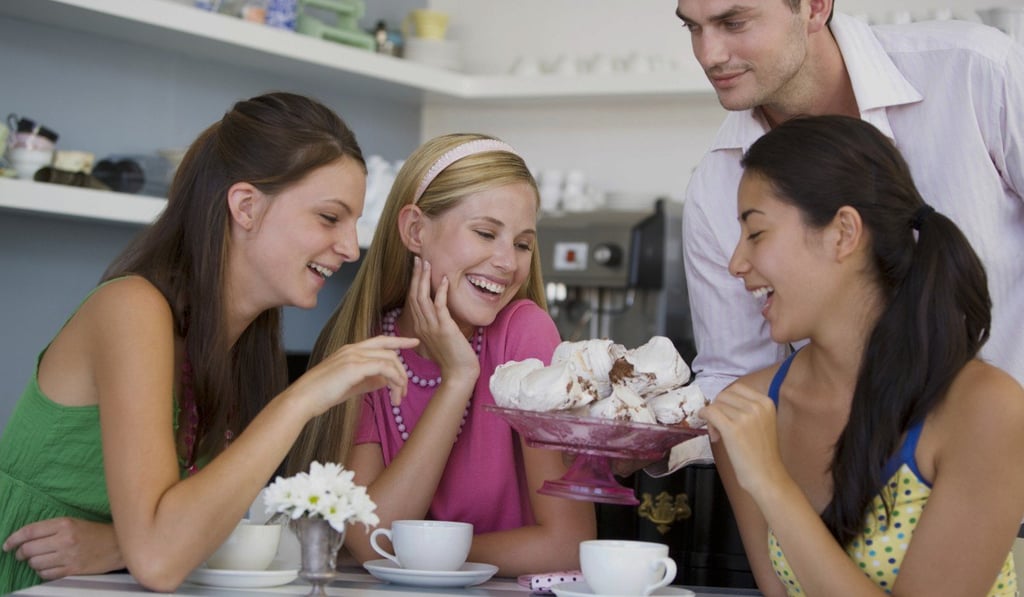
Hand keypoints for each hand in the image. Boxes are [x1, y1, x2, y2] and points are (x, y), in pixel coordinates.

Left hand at [2, 518, 123, 580]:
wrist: (117, 545)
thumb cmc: (94, 532)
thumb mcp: (73, 522)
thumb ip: (50, 529)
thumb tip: (25, 540)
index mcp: (64, 524)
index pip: (29, 532)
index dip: (13, 539)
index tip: (7, 545)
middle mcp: (64, 540)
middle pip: (29, 549)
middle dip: (21, 553)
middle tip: (22, 554)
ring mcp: (68, 556)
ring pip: (35, 563)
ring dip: (33, 563)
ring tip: (40, 559)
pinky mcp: (72, 570)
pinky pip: (46, 574)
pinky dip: (43, 572)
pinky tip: (48, 567)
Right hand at [297, 334, 418, 413]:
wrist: (304, 398)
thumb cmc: (324, 394)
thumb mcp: (351, 385)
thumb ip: (370, 380)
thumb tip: (387, 381)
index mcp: (351, 350)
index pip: (381, 340)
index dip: (399, 340)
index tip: (415, 342)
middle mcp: (353, 349)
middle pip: (390, 351)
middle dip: (402, 372)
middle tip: (403, 393)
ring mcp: (353, 356)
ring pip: (389, 360)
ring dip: (399, 379)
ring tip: (398, 398)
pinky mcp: (353, 367)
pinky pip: (383, 368)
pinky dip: (394, 379)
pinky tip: (394, 392)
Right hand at [404, 257, 479, 383]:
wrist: (459, 374)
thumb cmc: (452, 357)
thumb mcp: (440, 338)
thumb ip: (436, 324)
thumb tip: (439, 310)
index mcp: (419, 327)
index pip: (412, 300)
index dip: (413, 282)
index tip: (416, 268)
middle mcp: (422, 326)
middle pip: (414, 295)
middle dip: (416, 276)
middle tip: (418, 259)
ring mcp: (432, 327)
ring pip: (423, 298)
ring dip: (424, 279)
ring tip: (426, 263)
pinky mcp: (444, 328)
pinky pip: (439, 306)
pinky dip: (440, 291)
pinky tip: (444, 279)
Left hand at [699, 382, 785, 498]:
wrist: (766, 476)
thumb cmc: (762, 453)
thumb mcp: (761, 422)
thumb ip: (746, 409)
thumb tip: (719, 403)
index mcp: (766, 402)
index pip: (736, 388)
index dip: (726, 400)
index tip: (726, 415)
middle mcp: (757, 406)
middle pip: (724, 395)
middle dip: (718, 408)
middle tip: (719, 426)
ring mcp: (745, 417)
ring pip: (716, 405)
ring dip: (712, 418)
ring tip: (719, 435)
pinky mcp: (732, 429)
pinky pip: (710, 413)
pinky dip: (704, 418)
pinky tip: (710, 429)